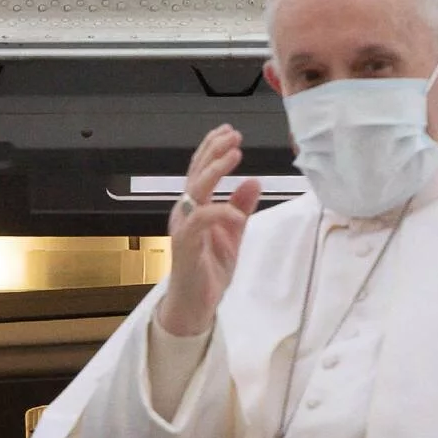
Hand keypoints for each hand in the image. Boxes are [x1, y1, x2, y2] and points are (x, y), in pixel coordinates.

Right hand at [160, 124, 261, 338]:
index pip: (201, 170)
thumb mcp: (233, 235)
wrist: (195, 304)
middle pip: (196, 173)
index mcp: (195, 206)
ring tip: (233, 154)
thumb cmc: (209, 270)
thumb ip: (241, 208)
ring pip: (195, 190)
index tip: (230, 132)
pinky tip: (236, 212)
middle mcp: (185, 212)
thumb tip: (254, 181)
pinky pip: (200, 221)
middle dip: (214, 151)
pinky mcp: (185, 245)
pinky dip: (219, 213)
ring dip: (214, 170)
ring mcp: (183, 227)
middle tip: (233, 136)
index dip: (213, 149)